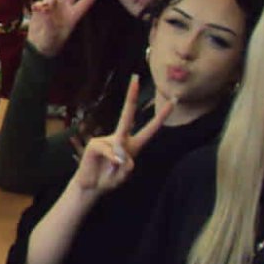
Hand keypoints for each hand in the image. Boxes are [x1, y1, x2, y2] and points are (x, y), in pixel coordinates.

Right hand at [25, 0, 108, 57]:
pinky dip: (38, 6)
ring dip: (48, 0)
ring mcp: (54, 6)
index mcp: (74, 14)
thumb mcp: (54, 28)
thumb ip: (51, 12)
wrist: (37, 46)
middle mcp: (66, 7)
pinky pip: (40, 1)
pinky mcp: (42, 7)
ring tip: (43, 11)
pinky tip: (35, 11)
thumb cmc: (50, 41)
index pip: (87, 0)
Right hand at [70, 76, 170, 197]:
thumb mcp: (124, 175)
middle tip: (135, 77)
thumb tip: (120, 153)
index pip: (150, 128)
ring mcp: (106, 140)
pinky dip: (111, 162)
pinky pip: (108, 151)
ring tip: (112, 174)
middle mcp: (120, 139)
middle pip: (127, 115)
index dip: (162, 115)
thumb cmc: (109, 179)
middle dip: (131, 96)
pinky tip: (107, 168)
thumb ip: (126, 166)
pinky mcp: (95, 145)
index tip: (173, 100)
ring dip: (120, 166)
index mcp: (133, 145)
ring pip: (120, 148)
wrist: (90, 186)